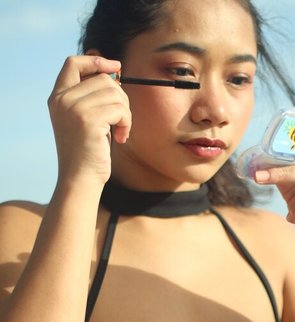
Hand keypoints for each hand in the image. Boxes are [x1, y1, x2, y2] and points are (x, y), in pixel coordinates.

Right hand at [48, 55, 131, 183]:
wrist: (80, 179)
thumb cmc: (88, 153)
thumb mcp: (85, 119)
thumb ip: (92, 96)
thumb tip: (112, 70)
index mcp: (58, 97)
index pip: (73, 63)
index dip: (96, 61)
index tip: (116, 67)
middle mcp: (63, 99)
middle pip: (103, 78)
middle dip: (120, 97)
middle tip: (121, 120)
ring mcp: (74, 108)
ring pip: (115, 93)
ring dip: (125, 113)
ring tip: (120, 132)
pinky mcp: (89, 119)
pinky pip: (120, 109)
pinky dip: (126, 123)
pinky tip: (120, 138)